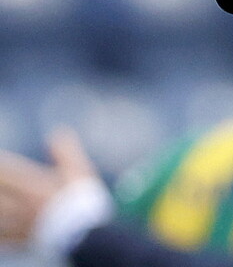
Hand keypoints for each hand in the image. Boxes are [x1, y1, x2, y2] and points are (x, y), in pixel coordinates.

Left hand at [0, 129, 98, 244]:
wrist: (84, 234)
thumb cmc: (82, 201)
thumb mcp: (80, 170)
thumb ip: (65, 150)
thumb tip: (55, 132)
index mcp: (33, 186)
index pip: (5, 171)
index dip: (1, 163)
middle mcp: (21, 205)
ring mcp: (19, 224)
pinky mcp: (21, 240)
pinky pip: (1, 238)